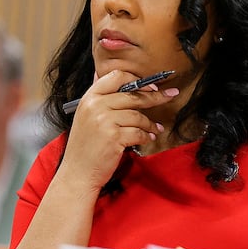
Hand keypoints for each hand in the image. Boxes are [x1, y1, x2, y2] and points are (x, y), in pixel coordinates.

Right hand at [58, 70, 177, 191]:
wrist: (77, 173)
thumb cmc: (85, 146)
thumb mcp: (86, 116)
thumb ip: (100, 98)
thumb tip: (113, 76)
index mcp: (89, 98)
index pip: (116, 76)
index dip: (137, 79)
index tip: (151, 86)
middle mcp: (95, 106)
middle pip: (133, 95)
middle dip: (155, 96)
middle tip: (170, 96)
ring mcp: (104, 122)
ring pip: (138, 116)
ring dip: (150, 123)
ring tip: (156, 129)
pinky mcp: (114, 138)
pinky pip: (139, 132)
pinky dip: (147, 136)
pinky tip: (149, 138)